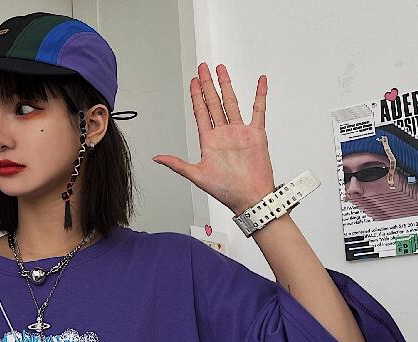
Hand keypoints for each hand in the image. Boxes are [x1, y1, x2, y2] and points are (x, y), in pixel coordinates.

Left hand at [152, 63, 275, 215]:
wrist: (250, 198)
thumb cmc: (226, 191)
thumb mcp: (196, 176)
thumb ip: (177, 164)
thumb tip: (157, 158)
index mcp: (209, 142)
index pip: (201, 113)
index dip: (196, 97)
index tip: (193, 82)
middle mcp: (224, 134)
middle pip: (214, 103)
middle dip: (207, 85)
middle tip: (203, 68)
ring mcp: (240, 133)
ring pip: (232, 102)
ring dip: (226, 85)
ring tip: (221, 70)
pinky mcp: (256, 134)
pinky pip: (259, 110)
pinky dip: (260, 95)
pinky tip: (260, 81)